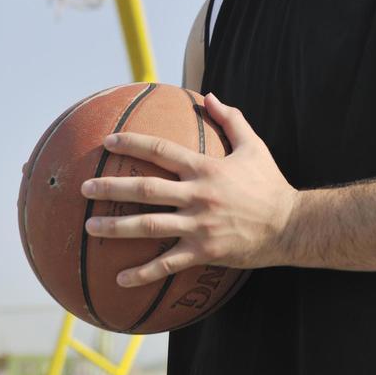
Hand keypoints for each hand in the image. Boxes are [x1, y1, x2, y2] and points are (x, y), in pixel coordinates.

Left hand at [81, 93, 297, 286]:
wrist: (290, 224)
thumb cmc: (270, 183)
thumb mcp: (254, 146)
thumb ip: (231, 119)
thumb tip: (209, 96)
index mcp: (206, 169)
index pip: (161, 150)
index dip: (132, 143)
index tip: (108, 141)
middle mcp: (198, 195)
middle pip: (145, 189)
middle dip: (111, 187)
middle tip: (84, 188)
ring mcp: (199, 226)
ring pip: (149, 226)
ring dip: (116, 227)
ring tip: (90, 227)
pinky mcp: (204, 251)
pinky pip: (168, 264)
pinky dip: (143, 273)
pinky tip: (120, 278)